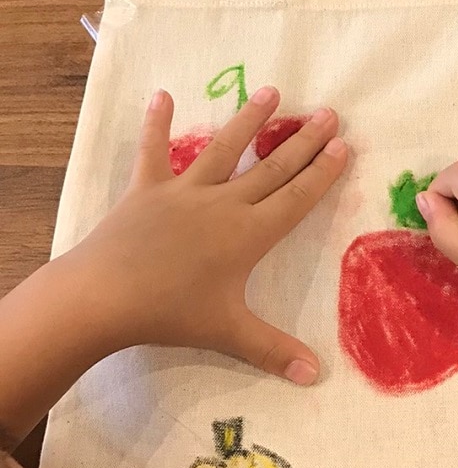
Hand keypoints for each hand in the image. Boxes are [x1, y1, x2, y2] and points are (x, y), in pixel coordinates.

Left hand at [60, 86, 346, 383]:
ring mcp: (184, 193)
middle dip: (302, 140)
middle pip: (271, 167)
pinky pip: (153, 152)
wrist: (104, 297)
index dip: (322, 172)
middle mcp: (223, 204)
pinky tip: (162, 95)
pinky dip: (156, 124)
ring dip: (249, 120)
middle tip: (327, 112)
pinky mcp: (147, 190)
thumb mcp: (229, 333)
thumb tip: (315, 375)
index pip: (296, 197)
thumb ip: (274, 350)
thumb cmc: (171, 314)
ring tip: (271, 91)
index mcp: (248, 234)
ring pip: (224, 149)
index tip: (343, 145)